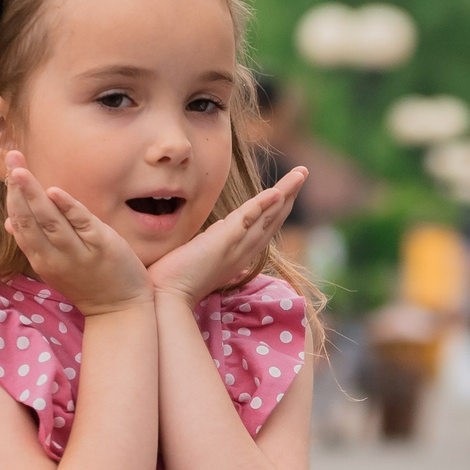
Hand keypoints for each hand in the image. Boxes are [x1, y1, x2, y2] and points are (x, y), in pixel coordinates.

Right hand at [3, 150, 149, 316]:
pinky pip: (83, 225)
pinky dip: (69, 209)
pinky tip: (56, 192)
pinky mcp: (102, 248)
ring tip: (21, 171)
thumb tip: (9, 222)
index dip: (12, 195)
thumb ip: (34, 243)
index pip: (20, 222)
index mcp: (41, 259)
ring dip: (34, 195)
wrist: (120, 311)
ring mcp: (79, 253)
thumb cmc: (88, 285)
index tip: (10, 169)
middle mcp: (55, 257)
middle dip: (18, 188)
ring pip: (51, 222)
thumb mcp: (54, 267)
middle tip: (12, 158)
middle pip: (30, 219)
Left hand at [148, 167, 306, 304]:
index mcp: (239, 256)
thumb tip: (217, 241)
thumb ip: (214, 249)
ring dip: (286, 193)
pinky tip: (276, 191)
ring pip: (267, 216)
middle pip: (274, 220)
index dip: (279, 208)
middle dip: (290, 195)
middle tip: (303, 173)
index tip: (287, 190)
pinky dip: (263, 204)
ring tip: (300, 173)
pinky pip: (247, 219)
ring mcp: (236, 247)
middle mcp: (244, 252)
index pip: (265, 228)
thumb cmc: (177, 281)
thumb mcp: (202, 259)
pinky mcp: (223, 243)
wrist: (166, 297)